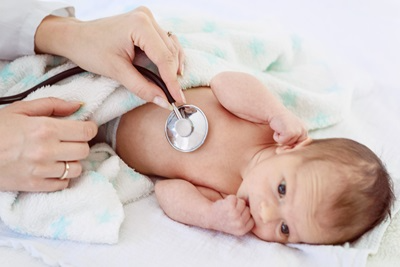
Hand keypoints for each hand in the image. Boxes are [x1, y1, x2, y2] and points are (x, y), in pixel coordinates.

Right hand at [0, 98, 96, 191]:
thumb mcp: (21, 109)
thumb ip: (53, 105)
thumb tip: (79, 106)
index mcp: (45, 128)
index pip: (86, 132)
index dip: (89, 128)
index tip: (85, 127)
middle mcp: (47, 150)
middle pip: (84, 150)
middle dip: (80, 144)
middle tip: (70, 140)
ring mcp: (42, 171)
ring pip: (77, 169)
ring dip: (72, 161)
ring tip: (60, 155)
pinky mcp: (35, 186)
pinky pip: (63, 184)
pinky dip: (62, 177)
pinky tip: (52, 168)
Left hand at [35, 6, 184, 108]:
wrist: (76, 37)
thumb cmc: (90, 50)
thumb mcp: (117, 71)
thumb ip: (142, 87)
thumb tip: (163, 101)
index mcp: (140, 25)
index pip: (164, 58)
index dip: (172, 81)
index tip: (178, 99)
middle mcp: (147, 17)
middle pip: (170, 52)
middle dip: (173, 76)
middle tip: (174, 97)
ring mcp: (147, 18)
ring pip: (171, 47)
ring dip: (173, 67)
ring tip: (172, 86)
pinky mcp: (146, 24)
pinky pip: (165, 42)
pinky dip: (168, 58)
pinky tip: (168, 71)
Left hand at [210, 195, 253, 235]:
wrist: (209, 216)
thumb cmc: (224, 219)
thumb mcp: (237, 225)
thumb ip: (248, 220)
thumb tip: (263, 208)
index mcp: (242, 230)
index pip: (252, 219)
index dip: (245, 215)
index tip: (236, 217)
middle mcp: (239, 223)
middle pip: (248, 209)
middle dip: (240, 209)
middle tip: (230, 213)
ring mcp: (234, 214)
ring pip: (242, 203)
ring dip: (235, 203)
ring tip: (227, 209)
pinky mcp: (229, 206)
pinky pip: (235, 198)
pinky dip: (230, 198)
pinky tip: (224, 204)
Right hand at [269, 111, 307, 145]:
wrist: (274, 111)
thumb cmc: (280, 121)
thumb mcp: (290, 129)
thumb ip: (293, 138)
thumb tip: (289, 150)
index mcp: (304, 130)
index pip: (299, 144)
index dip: (290, 143)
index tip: (285, 134)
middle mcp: (303, 131)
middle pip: (293, 146)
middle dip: (286, 141)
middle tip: (282, 130)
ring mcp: (298, 132)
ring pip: (287, 144)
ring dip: (280, 138)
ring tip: (280, 128)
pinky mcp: (290, 133)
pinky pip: (281, 141)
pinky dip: (277, 137)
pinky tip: (277, 128)